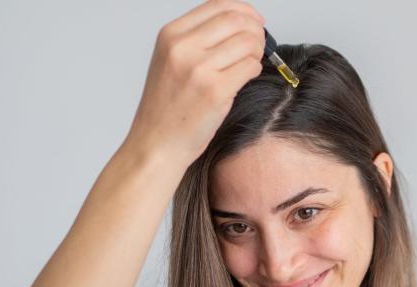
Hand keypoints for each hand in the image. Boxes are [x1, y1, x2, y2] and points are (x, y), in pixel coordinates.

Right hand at [123, 0, 265, 167]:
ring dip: (257, 52)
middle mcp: (183, 47)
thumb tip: (240, 24)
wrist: (157, 143)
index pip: (218, 5)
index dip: (245, 11)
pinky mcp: (215, 91)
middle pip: (237, 20)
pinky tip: (245, 78)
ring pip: (248, 43)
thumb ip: (198, 39)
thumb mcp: (171, 61)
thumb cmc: (167, 107)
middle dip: (256, 31)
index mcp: (171, 35)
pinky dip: (254, 70)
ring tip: (249, 65)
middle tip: (259, 44)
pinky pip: (250, 67)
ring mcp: (199, 69)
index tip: (255, 21)